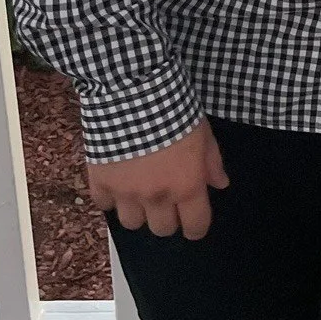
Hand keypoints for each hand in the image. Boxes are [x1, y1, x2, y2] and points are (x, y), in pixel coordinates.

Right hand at [87, 117, 229, 238]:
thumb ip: (212, 162)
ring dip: (138, 210)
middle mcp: (157, 196)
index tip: (193, 221)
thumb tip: (220, 183)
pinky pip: (103, 205)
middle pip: (163, 229)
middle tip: (166, 199)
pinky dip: (110, 197)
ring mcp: (125, 192)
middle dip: (167, 217)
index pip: (195, 226)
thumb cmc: (174, 108)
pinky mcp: (100, 181)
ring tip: (138, 191)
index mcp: (186, 186)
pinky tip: (116, 181)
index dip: (196, 226)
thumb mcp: (202, 132)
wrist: (134, 90)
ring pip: (132, 223)